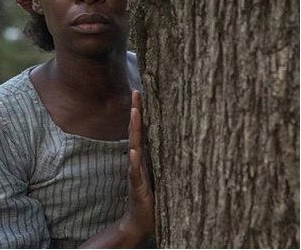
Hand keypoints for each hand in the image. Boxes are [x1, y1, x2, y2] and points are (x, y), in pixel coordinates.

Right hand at [121, 90, 154, 241]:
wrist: (141, 221)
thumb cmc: (154, 199)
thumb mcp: (163, 175)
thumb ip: (165, 159)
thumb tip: (181, 143)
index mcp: (146, 156)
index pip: (144, 129)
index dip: (142, 112)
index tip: (141, 93)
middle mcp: (138, 160)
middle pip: (136, 131)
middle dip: (136, 111)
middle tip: (136, 93)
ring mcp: (136, 171)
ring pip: (134, 145)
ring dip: (134, 129)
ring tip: (134, 113)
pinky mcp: (137, 185)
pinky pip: (135, 171)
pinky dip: (133, 160)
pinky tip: (133, 150)